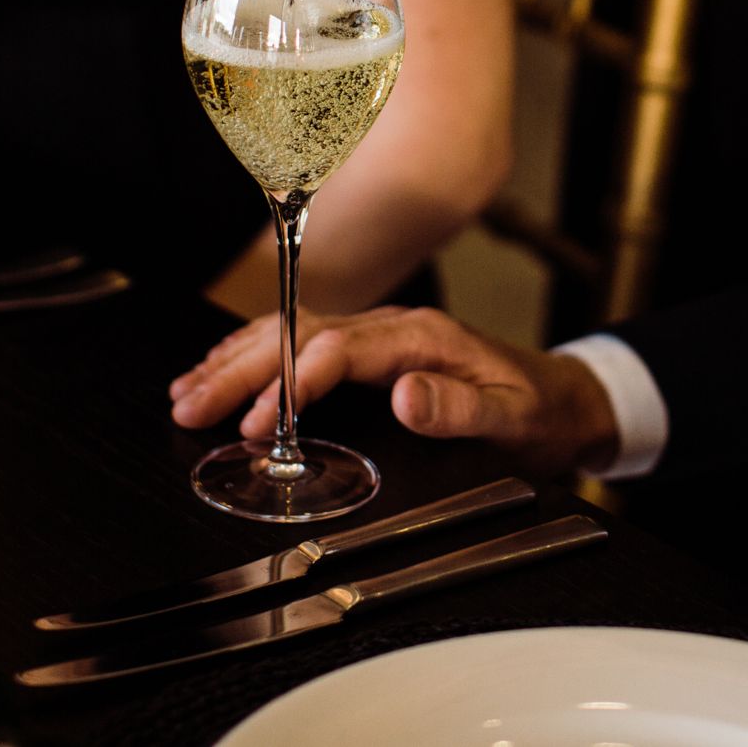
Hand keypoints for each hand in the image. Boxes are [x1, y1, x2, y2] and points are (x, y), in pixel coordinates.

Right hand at [169, 307, 619, 475]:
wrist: (561, 401)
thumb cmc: (537, 412)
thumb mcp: (511, 417)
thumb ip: (459, 406)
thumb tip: (405, 395)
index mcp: (422, 338)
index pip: (342, 349)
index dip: (295, 379)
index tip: (259, 417)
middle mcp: (393, 329)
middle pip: (302, 336)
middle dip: (241, 369)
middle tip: (192, 405)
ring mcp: (378, 337)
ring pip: (292, 336)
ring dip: (236, 362)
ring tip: (186, 393)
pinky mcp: (369, 352)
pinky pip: (301, 345)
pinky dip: (255, 359)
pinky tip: (220, 374)